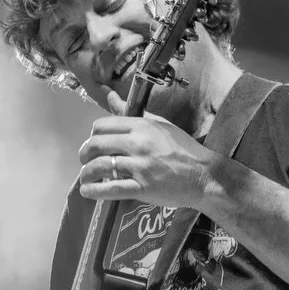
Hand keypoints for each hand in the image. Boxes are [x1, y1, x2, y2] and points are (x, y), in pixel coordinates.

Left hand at [77, 87, 217, 209]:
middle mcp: (139, 144)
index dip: (92, 135)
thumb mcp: (160, 125)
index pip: (103, 125)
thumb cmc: (183, 150)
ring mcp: (141, 166)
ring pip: (100, 167)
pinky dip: (93, 191)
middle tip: (84, 160)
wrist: (204, 175)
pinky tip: (87, 191)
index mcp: (142, 126)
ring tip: (85, 177)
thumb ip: (132, 114)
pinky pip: (111, 188)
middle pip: (96, 145)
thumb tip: (112, 97)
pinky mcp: (143, 187)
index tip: (93, 143)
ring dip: (86, 173)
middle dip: (84, 154)